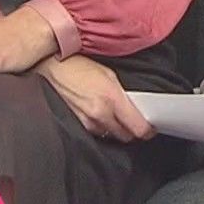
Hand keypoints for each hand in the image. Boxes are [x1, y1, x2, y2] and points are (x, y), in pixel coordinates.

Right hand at [37, 56, 154, 141]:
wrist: (52, 68)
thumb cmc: (80, 66)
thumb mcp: (109, 75)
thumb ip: (123, 96)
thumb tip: (135, 109)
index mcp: (112, 99)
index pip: (137, 127)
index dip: (147, 132)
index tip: (150, 130)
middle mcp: (100, 114)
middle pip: (125, 136)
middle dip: (132, 131)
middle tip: (133, 122)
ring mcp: (87, 122)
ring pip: (110, 136)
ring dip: (115, 130)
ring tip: (113, 116)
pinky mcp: (77, 125)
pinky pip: (96, 133)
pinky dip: (101, 128)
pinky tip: (99, 115)